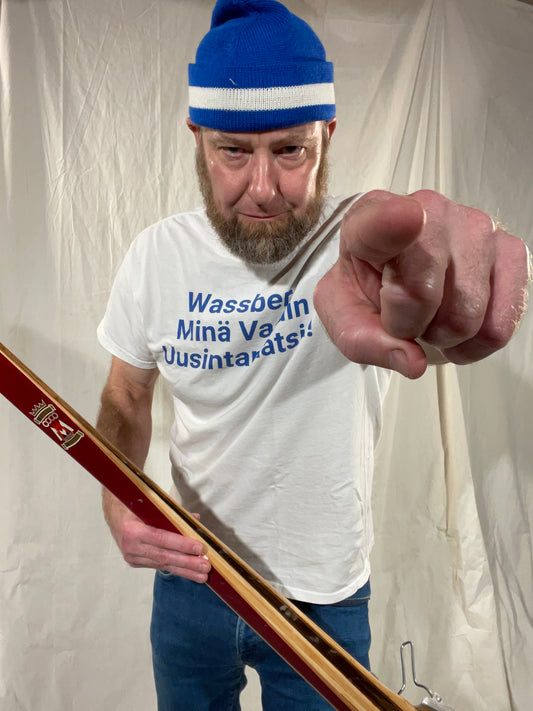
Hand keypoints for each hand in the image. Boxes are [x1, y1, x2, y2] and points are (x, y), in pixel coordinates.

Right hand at [103, 490, 210, 582]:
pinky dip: (176, 569)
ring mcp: (132, 557)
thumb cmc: (137, 506)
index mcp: (133, 530)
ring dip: (185, 570)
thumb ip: (174, 514)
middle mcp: (131, 547)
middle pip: (164, 556)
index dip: (181, 545)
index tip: (200, 548)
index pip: (162, 539)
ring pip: (163, 564)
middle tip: (206, 567)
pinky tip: (189, 573)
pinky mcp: (135, 562)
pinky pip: (158, 565)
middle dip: (187, 563)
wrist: (115, 515)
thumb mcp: (153, 505)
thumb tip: (195, 520)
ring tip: (202, 576)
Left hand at [314, 189, 529, 377]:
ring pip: (466, 315)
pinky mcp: (511, 251)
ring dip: (444, 337)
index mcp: (369, 222)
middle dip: (410, 326)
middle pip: (425, 294)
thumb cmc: (367, 290)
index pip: (381, 220)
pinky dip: (476, 344)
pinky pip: (500, 324)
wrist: (395, 279)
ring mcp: (476, 228)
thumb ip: (364, 341)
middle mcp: (429, 211)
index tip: (405, 219)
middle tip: (404, 317)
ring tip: (431, 318)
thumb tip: (412, 361)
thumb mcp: (344, 319)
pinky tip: (459, 330)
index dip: (392, 223)